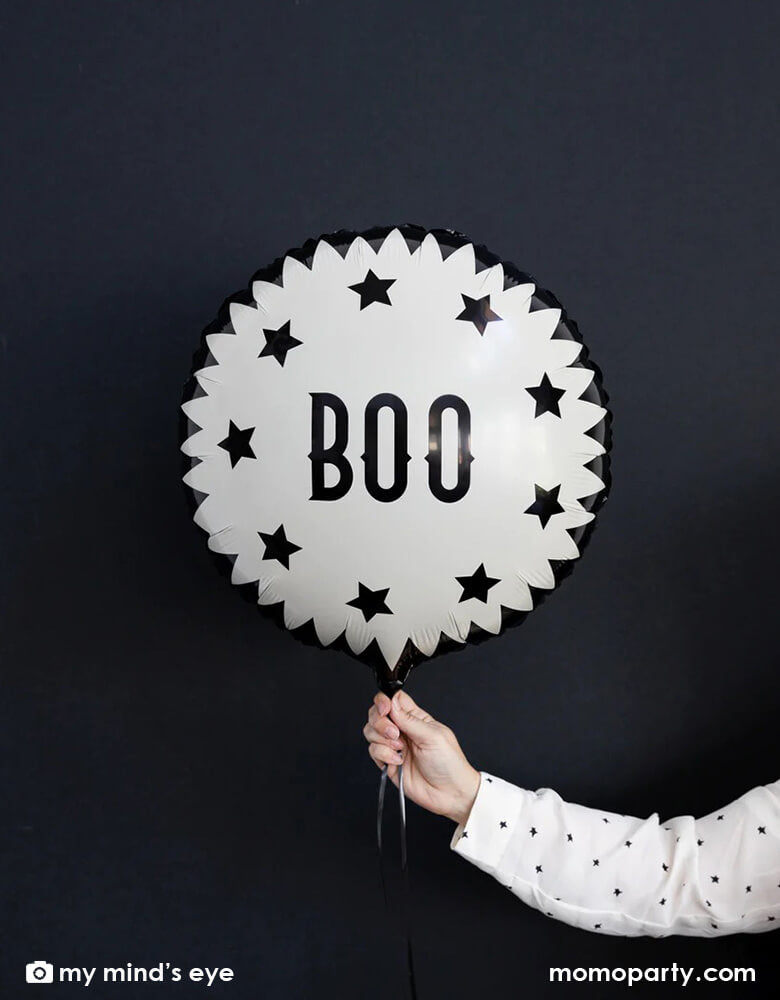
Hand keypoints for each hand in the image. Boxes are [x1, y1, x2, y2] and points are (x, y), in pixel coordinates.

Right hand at [363, 690, 480, 825]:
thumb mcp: (432, 736)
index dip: (385, 700)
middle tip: (395, 733)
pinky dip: (383, 755)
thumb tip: (392, 702)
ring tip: (399, 748)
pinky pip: (373, 751)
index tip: (385, 709)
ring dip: (382, 739)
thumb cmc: (450, 763)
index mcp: (416, 718)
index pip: (394, 700)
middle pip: (377, 714)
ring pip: (371, 732)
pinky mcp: (388, 762)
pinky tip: (398, 761)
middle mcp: (403, 730)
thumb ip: (409, 720)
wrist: (450, 793)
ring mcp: (394, 746)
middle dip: (380, 721)